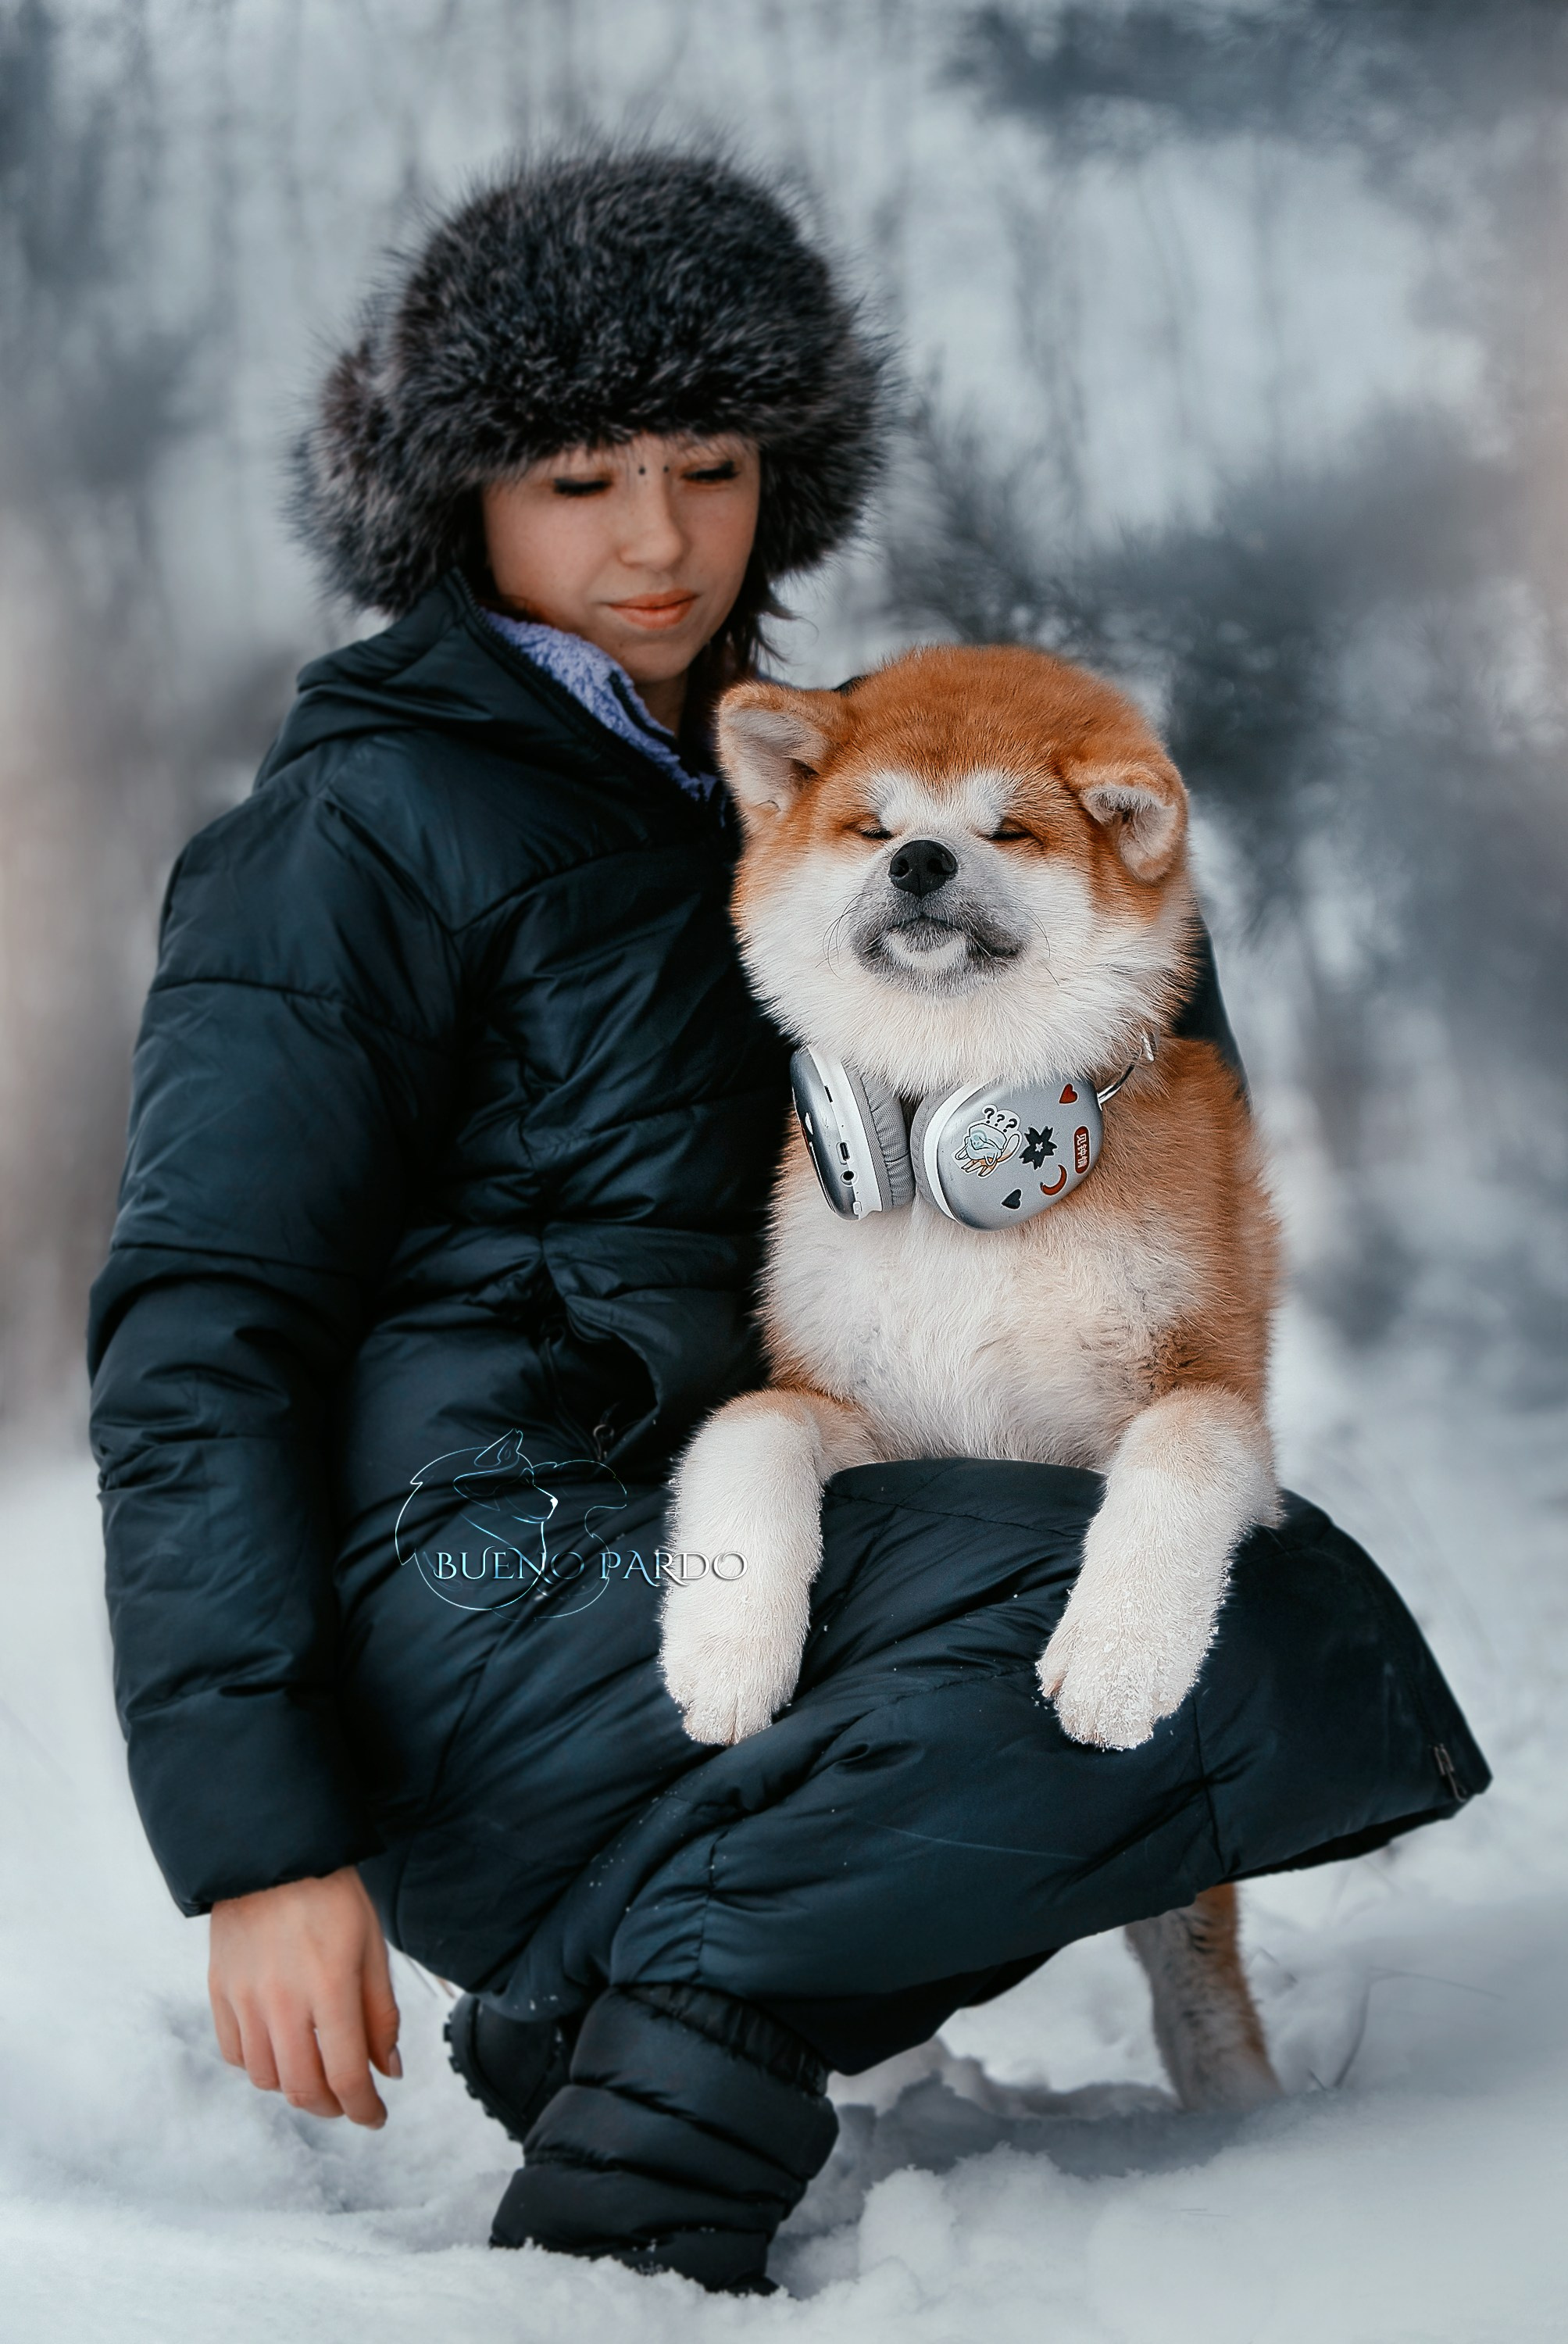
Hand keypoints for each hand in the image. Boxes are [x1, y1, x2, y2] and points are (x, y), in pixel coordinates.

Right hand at [208, 1866, 400, 2126]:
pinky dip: (259, 2066)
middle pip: (302, 2089)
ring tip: (316, 2073)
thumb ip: (380, 2013)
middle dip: (332, 2107)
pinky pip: (234, 2053)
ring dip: (295, 2089)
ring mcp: (244, 1998)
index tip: (377, 2117)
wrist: (273, 1853)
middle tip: (349, 2100)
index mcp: (330, 1988)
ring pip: (266, 2079)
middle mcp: (282, 2001)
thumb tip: (388, 2071)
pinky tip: (280, 2050)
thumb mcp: (372, 1946)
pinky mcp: (219, 1990)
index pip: (347, 2076)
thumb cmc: (332, 1895)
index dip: (365, 2109)